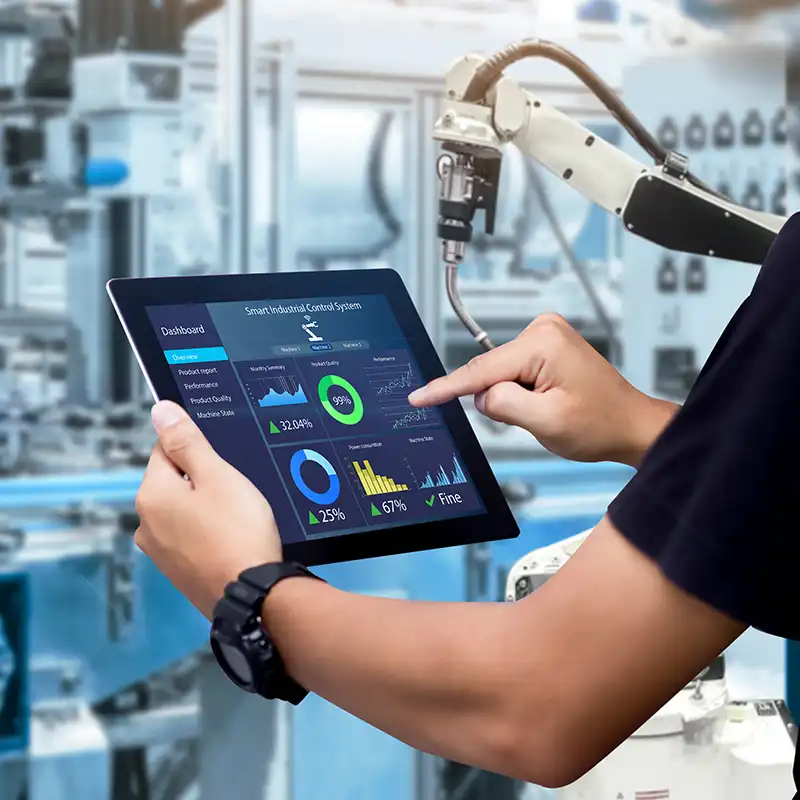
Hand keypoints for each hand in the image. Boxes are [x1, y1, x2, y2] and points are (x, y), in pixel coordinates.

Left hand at [135, 401, 281, 618]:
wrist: (253, 595)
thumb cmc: (238, 530)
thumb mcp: (218, 476)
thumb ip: (187, 442)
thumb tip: (160, 410)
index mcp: (151, 495)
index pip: (166, 449)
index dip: (197, 449)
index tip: (223, 461)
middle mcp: (145, 524)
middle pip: (174, 482)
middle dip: (202, 480)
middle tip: (236, 489)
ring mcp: (160, 552)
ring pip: (183, 511)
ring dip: (206, 507)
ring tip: (239, 516)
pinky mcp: (178, 572)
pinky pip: (190, 537)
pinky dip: (209, 532)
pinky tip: (232, 538)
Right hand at [409, 313, 676, 465]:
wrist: (629, 425)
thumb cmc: (600, 423)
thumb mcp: (545, 422)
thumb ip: (502, 405)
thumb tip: (480, 395)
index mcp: (543, 343)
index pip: (480, 370)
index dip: (446, 388)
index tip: (418, 397)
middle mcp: (543, 330)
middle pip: (490, 372)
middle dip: (500, 399)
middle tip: (535, 416)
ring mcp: (545, 336)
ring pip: (499, 375)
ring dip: (513, 398)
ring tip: (549, 408)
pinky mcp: (545, 346)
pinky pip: (511, 373)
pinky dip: (520, 392)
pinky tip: (547, 400)